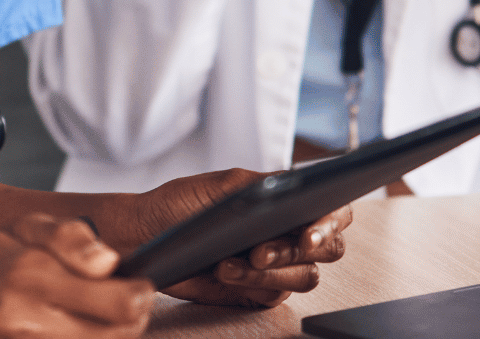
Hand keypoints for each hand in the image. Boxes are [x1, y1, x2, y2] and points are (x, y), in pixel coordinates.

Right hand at [0, 214, 153, 338]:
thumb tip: (108, 262)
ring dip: (111, 336)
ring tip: (99, 318)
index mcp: (32, 274)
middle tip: (127, 305)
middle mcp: (27, 318)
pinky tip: (77, 330)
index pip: (121, 301)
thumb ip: (70, 237)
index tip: (137, 285)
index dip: (141, 293)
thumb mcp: (22, 228)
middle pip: (120, 334)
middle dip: (134, 318)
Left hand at [122, 169, 350, 308]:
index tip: (310, 235)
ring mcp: (277, 266)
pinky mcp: (258, 292)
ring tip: (232, 262)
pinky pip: (273, 295)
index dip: (331, 223)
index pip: (334, 211)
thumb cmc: (183, 203)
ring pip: (303, 277)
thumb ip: (264, 184)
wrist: (146, 234)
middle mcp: (289, 233)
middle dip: (296, 251)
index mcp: (289, 202)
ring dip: (270, 272)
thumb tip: (296, 186)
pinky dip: (251, 284)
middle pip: (328, 250)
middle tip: (262, 252)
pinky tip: (225, 270)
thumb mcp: (223, 185)